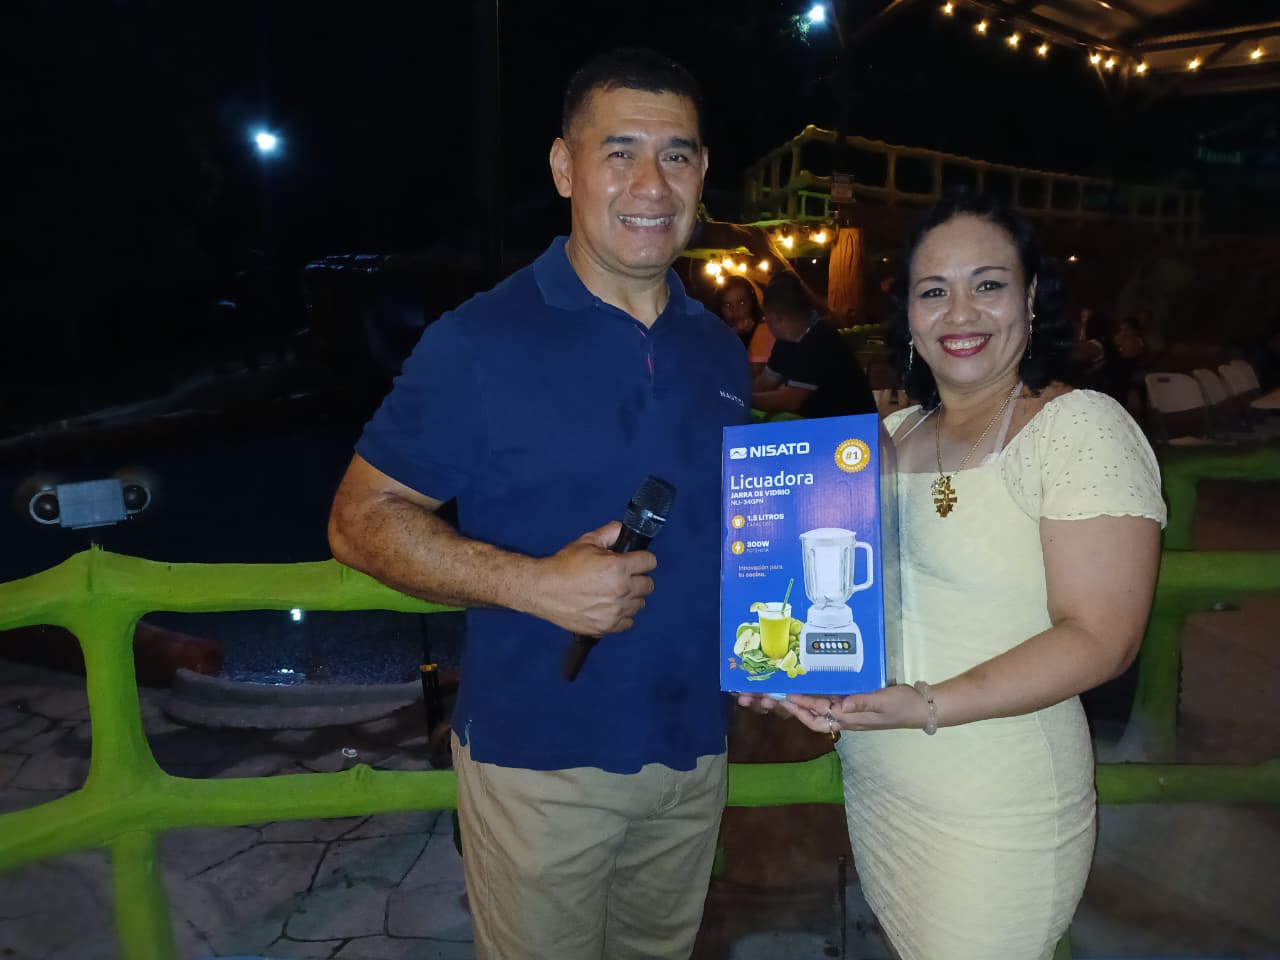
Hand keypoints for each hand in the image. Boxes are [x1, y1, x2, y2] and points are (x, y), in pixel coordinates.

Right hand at [526, 522, 656, 636]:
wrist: (542, 590)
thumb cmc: (563, 566)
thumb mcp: (586, 542)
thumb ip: (610, 533)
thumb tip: (623, 529)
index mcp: (617, 567)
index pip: (650, 562)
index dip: (642, 559)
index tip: (635, 561)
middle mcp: (620, 590)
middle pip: (648, 585)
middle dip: (638, 578)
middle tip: (623, 576)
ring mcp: (614, 611)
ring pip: (640, 604)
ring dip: (631, 598)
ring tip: (615, 593)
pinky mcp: (606, 627)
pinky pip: (628, 622)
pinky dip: (622, 616)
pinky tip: (611, 607)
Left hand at [743, 686, 930, 734]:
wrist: (920, 708)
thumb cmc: (901, 705)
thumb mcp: (882, 702)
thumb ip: (860, 703)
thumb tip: (838, 706)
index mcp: (849, 718)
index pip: (818, 715)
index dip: (800, 707)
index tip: (784, 697)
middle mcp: (845, 716)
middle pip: (812, 716)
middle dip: (793, 708)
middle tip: (773, 696)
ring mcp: (849, 711)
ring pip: (818, 709)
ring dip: (801, 702)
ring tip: (783, 691)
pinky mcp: (854, 703)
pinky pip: (830, 701)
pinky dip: (816, 695)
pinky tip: (809, 684)